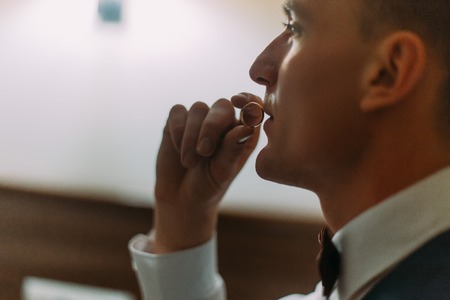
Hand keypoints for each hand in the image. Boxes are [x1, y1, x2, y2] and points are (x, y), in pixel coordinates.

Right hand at [153, 93, 261, 252]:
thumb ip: (234, 147)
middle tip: (205, 151)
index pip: (252, 105)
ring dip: (192, 135)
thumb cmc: (210, 185)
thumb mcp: (224, 170)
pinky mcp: (177, 122)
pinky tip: (178, 149)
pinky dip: (178, 129)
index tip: (238, 103)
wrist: (180, 198)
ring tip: (190, 162)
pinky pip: (178, 111)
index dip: (247, 100)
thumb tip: (247, 126)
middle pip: (222, 105)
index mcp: (243, 132)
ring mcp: (200, 120)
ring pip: (198, 109)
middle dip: (212, 127)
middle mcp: (223, 122)